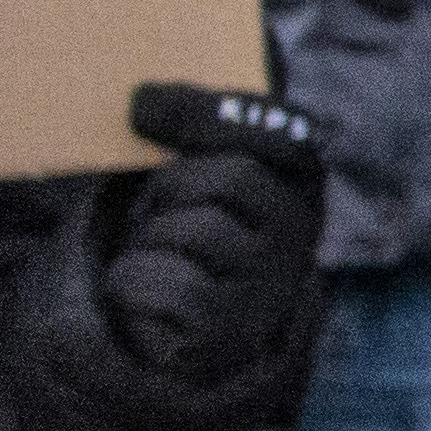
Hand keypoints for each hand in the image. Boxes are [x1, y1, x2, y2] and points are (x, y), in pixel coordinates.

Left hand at [98, 82, 327, 403]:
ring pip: (195, 230)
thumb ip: (197, 133)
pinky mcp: (228, 334)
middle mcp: (302, 238)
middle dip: (173, 189)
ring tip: (157, 259)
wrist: (175, 333)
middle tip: (160, 212)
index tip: (141, 105)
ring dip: (149, 239)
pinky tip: (140, 295)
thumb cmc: (181, 237)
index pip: (286, 136)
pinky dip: (129, 283)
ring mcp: (271, 289)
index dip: (215, 113)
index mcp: (300, 187)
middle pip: (232, 177)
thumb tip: (142, 97)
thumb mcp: (197, 176)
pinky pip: (162, 282)